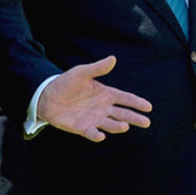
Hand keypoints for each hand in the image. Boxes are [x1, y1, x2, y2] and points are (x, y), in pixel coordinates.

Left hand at [37, 56, 151, 141]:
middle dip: (134, 118)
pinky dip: (97, 135)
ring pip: (110, 124)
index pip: (125, 98)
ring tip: (125, 126)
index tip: (149, 107)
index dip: (136, 102)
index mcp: (105, 94)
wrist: (46, 97)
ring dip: (118, 126)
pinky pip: (92, 133)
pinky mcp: (82, 128)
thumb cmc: (65, 83)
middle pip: (122, 114)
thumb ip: (97, 68)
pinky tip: (101, 135)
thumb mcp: (81, 72)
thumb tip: (113, 58)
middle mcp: (102, 108)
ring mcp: (94, 119)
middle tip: (146, 122)